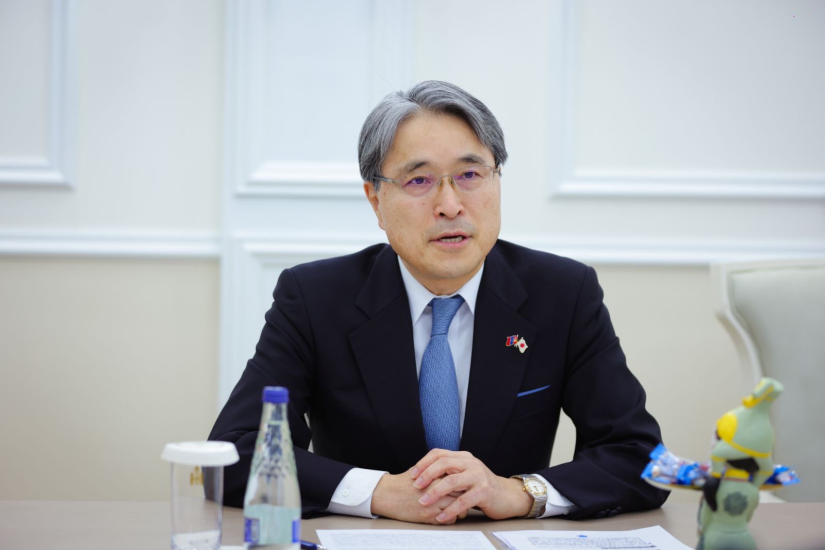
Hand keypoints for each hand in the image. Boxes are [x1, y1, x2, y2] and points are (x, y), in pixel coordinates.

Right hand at [370, 468, 468, 523]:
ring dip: (460, 509)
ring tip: (457, 508)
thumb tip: (454, 472)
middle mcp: (436, 488)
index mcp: (436, 475)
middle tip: (465, 498)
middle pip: (461, 493)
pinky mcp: (428, 515)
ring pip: (458, 507)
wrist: (387, 494)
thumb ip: (438, 471)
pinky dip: (451, 518)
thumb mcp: (421, 470)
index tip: (465, 487)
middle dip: (465, 497)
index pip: (459, 479)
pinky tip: (447, 514)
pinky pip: (449, 519)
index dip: (464, 484)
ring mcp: (433, 503)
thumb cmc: (404, 482)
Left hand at [411, 449, 533, 522]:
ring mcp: (479, 476)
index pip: (439, 453)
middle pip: (444, 463)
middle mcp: (471, 463)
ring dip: (435, 492)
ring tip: (423, 502)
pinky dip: (450, 509)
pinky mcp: (484, 491)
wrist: (507, 496)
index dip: (424, 463)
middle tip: (416, 487)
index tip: (412, 474)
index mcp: (464, 457)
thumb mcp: (465, 474)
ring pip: (452, 481)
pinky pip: (463, 500)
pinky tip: (441, 516)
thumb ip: (450, 471)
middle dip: (427, 475)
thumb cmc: (481, 487)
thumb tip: (423, 475)